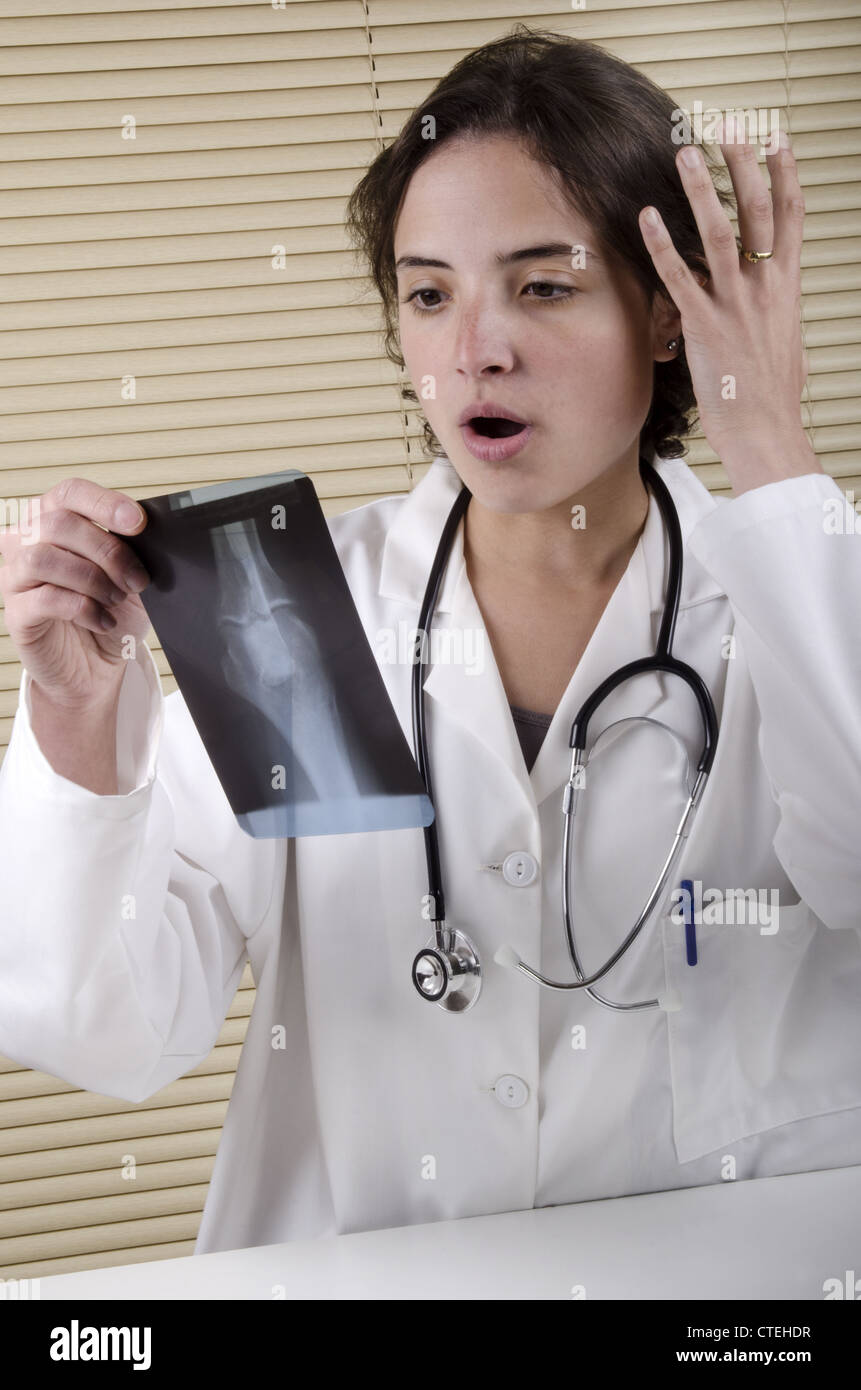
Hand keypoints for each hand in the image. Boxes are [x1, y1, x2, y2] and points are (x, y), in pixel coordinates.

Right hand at [0, 478, 152, 708]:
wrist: (97, 668)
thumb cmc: (111, 614)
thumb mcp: (132, 579)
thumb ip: (133, 551)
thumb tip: (146, 530)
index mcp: (56, 521)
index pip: (70, 493)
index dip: (104, 502)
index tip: (138, 522)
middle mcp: (28, 543)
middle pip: (58, 522)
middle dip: (108, 550)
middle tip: (137, 580)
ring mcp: (16, 578)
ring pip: (43, 557)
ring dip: (91, 578)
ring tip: (116, 600)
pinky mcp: (16, 614)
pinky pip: (43, 599)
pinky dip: (82, 608)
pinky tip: (103, 621)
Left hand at [637, 123, 823, 493]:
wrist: (765, 432)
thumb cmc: (771, 397)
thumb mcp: (783, 344)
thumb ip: (772, 315)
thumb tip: (769, 307)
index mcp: (787, 288)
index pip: (791, 218)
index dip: (785, 175)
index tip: (777, 139)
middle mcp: (765, 289)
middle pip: (758, 212)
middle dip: (746, 164)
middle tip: (731, 125)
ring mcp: (736, 306)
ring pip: (720, 234)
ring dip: (702, 191)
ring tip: (688, 153)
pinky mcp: (705, 327)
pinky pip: (679, 278)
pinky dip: (662, 246)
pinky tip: (646, 218)